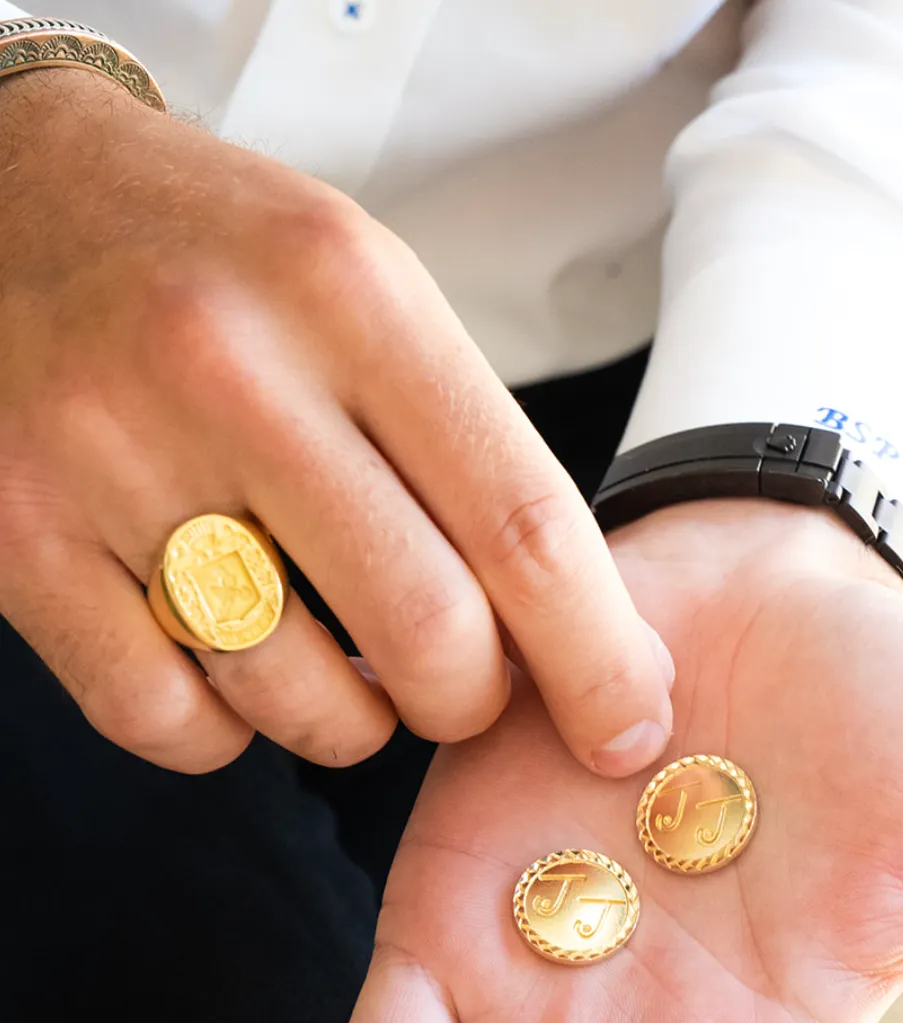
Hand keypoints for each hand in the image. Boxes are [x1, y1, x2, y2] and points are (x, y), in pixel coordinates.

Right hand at [0, 70, 671, 773]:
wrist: (11, 194)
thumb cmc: (221, 264)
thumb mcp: (368, 294)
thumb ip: (468, 453)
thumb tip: (577, 642)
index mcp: (350, 296)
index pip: (522, 523)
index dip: (597, 657)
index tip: (627, 723)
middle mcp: (229, 371)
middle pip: (426, 636)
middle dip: (470, 703)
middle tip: (459, 685)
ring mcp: (107, 460)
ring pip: (297, 701)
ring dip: (348, 724)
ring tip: (333, 659)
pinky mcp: (19, 539)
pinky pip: (169, 724)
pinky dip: (223, 733)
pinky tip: (224, 665)